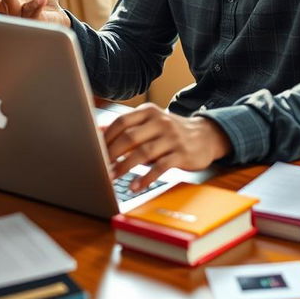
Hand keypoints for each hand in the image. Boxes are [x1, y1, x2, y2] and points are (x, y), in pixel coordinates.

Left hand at [102, 103, 230, 191]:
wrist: (206, 136)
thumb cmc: (171, 132)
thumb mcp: (151, 123)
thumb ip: (128, 126)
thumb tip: (98, 131)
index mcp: (149, 111)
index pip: (122, 122)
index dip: (106, 137)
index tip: (94, 150)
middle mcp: (160, 121)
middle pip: (130, 137)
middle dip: (111, 153)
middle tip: (99, 167)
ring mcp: (171, 137)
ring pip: (143, 152)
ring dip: (125, 166)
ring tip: (112, 177)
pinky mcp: (181, 154)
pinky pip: (160, 167)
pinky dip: (145, 178)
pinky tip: (135, 186)